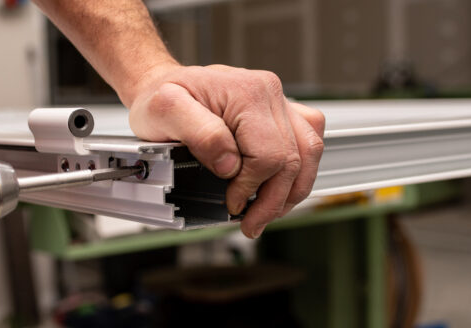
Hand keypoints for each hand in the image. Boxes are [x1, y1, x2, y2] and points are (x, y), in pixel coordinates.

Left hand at [128, 64, 324, 237]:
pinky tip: (279, 187)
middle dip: (274, 201)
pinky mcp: (280, 113)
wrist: (161, 84)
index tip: (232, 203)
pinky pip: (308, 143)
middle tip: (252, 224)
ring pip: (309, 153)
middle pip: (294, 159)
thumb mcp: (165, 111)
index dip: (251, 188)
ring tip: (267, 213)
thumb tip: (230, 166)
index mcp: (247, 93)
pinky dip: (299, 171)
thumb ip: (201, 135)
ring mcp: (278, 102)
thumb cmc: (161, 97)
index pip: (269, 156)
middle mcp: (269, 94)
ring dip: (291, 191)